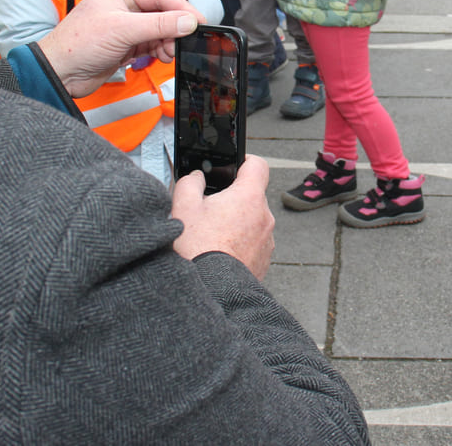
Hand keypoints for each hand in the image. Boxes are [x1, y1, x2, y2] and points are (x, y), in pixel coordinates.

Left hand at [37, 0, 201, 97]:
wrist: (60, 73)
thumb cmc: (79, 44)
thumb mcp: (123, 30)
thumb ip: (159, 25)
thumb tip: (188, 21)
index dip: (181, 7)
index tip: (198, 21)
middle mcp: (125, 6)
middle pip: (163, 12)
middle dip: (174, 28)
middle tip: (183, 41)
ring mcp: (127, 26)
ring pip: (160, 30)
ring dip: (168, 41)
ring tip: (168, 52)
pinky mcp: (127, 44)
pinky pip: (153, 43)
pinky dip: (161, 50)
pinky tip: (162, 56)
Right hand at [171, 155, 274, 280]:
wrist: (211, 289)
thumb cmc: (198, 249)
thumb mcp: (183, 207)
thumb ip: (189, 183)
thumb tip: (196, 178)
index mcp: (249, 197)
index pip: (258, 165)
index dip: (244, 162)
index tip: (233, 167)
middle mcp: (264, 216)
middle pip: (252, 196)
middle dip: (233, 199)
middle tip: (210, 210)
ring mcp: (267, 239)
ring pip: (252, 220)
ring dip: (237, 223)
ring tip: (212, 235)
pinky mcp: (264, 258)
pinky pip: (253, 242)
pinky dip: (240, 243)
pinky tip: (220, 251)